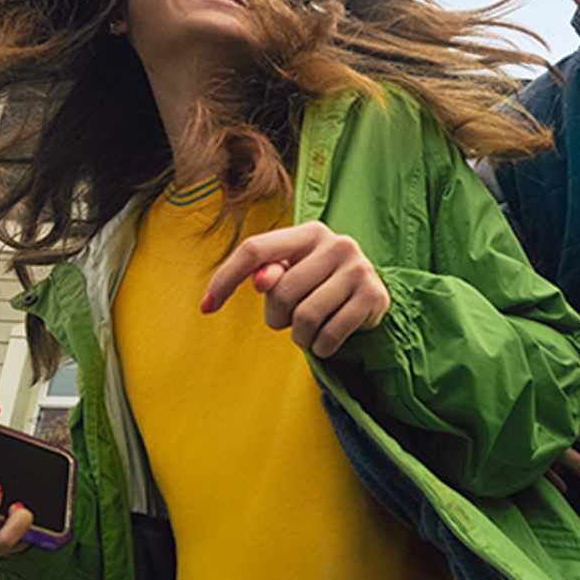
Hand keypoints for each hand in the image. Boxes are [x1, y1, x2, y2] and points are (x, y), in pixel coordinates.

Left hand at [202, 221, 390, 357]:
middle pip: (280, 292)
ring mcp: (358, 269)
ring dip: (299, 336)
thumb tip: (261, 278)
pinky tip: (327, 339)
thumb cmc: (319, 284)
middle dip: (277, 317)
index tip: (206, 306)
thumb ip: (269, 273)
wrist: (371, 296)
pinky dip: (321, 347)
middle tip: (290, 319)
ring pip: (305, 317)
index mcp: (308, 232)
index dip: (226, 278)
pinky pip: (330, 335)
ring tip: (309, 331)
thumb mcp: (292, 273)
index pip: (255, 250)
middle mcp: (336, 244)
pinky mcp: (373, 296)